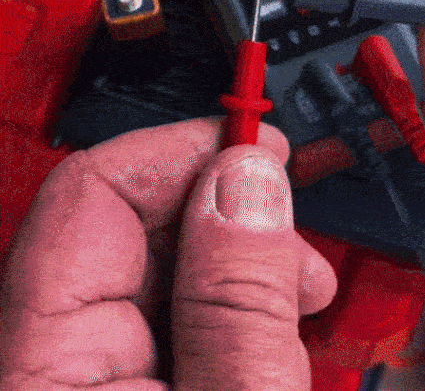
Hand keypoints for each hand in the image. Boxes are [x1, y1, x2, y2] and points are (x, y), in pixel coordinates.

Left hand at [0, 117, 336, 390]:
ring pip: (158, 265)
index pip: (88, 195)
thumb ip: (239, 301)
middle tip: (289, 227)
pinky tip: (268, 320)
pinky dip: (227, 302)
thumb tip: (247, 182)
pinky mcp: (121, 381)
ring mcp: (82, 373)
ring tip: (296, 289)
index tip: (250, 141)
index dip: (177, 150)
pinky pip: (171, 311)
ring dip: (235, 259)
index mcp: (44, 372)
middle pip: (126, 224)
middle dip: (222, 207)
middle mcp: (46, 365)